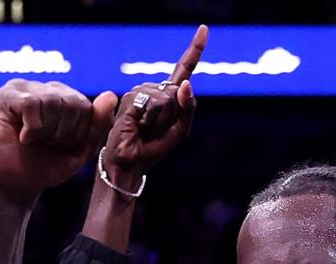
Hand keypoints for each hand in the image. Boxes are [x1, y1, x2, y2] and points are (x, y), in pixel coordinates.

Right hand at [0, 79, 116, 206]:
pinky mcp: (6, 96)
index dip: (79, 134)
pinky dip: (32, 129)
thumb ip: (98, 123)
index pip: (87, 106)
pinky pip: (32, 104)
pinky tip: (23, 138)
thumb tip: (111, 95)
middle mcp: (44, 87)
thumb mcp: (81, 148)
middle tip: (46, 144)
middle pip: (73, 102)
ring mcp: (23, 88)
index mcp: (64, 96)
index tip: (61, 146)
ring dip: (47, 132)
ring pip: (53, 102)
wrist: (16, 186)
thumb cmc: (46, 166)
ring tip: (34, 141)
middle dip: (64, 133)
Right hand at [103, 25, 207, 180]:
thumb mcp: (181, 130)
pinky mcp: (130, 99)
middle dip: (174, 115)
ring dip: (161, 119)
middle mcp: (153, 89)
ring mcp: (140, 92)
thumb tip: (185, 83)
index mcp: (168, 94)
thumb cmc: (154, 147)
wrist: (131, 162)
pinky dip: (152, 120)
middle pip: (178, 91)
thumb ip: (188, 107)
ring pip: (167, 98)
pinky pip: (154, 105)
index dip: (195, 49)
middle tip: (156, 129)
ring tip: (146, 128)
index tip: (205, 29)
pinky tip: (139, 125)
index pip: (184, 68)